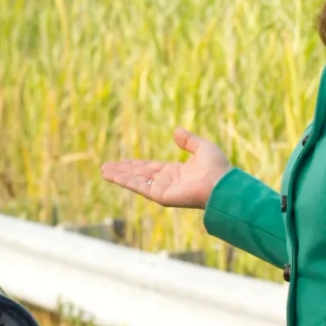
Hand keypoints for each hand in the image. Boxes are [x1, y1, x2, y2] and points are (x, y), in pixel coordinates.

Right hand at [101, 127, 232, 208]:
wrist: (222, 184)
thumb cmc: (217, 168)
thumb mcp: (203, 147)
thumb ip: (189, 140)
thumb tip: (176, 131)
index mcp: (176, 172)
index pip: (150, 168)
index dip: (135, 164)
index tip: (122, 162)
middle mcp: (166, 182)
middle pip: (139, 174)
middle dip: (122, 170)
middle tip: (105, 167)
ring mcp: (162, 189)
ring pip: (135, 180)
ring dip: (118, 175)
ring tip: (103, 170)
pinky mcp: (159, 195)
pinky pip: (138, 186)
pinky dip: (124, 180)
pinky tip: (112, 175)